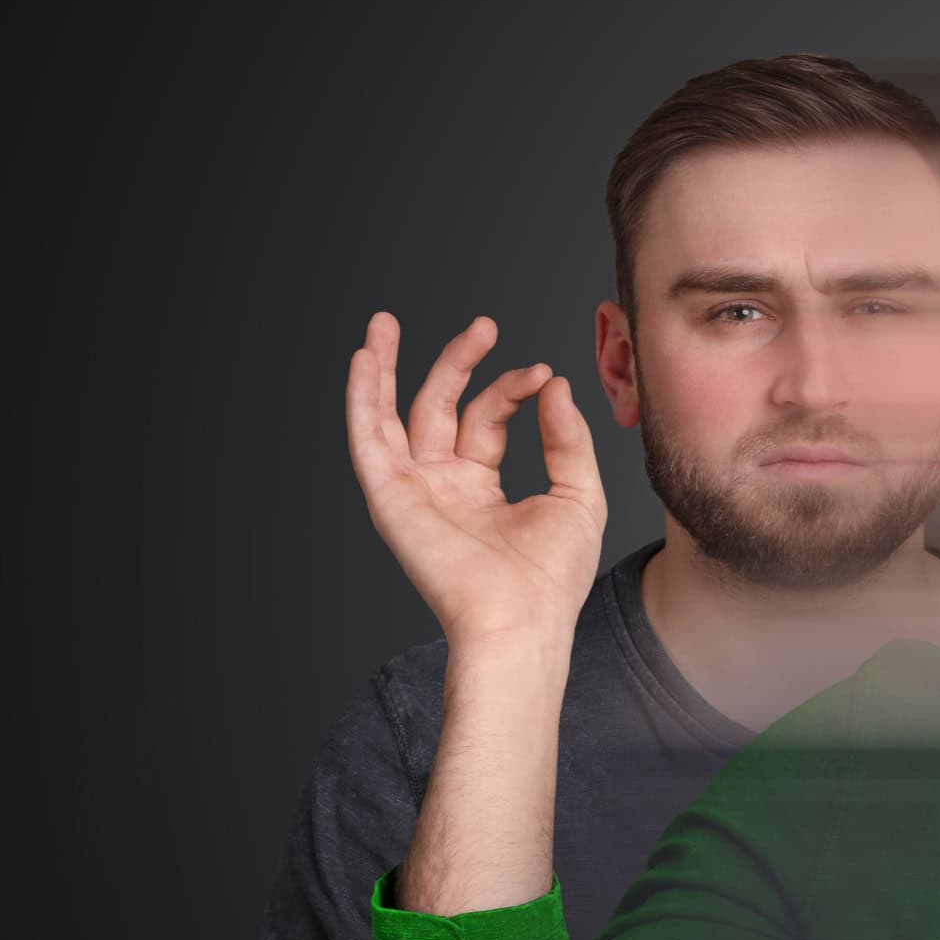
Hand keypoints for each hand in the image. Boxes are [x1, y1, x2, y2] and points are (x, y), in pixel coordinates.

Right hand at [345, 311, 606, 648]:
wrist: (524, 618)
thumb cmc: (553, 575)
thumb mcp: (578, 494)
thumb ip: (567, 438)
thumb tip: (556, 384)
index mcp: (480, 485)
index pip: (486, 417)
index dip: (512, 388)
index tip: (544, 374)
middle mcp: (441, 485)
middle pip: (437, 408)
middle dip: (455, 363)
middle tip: (484, 325)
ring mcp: (413, 490)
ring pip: (390, 417)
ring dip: (384, 368)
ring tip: (385, 322)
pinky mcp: (391, 499)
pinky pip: (368, 442)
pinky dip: (362, 400)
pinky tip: (365, 360)